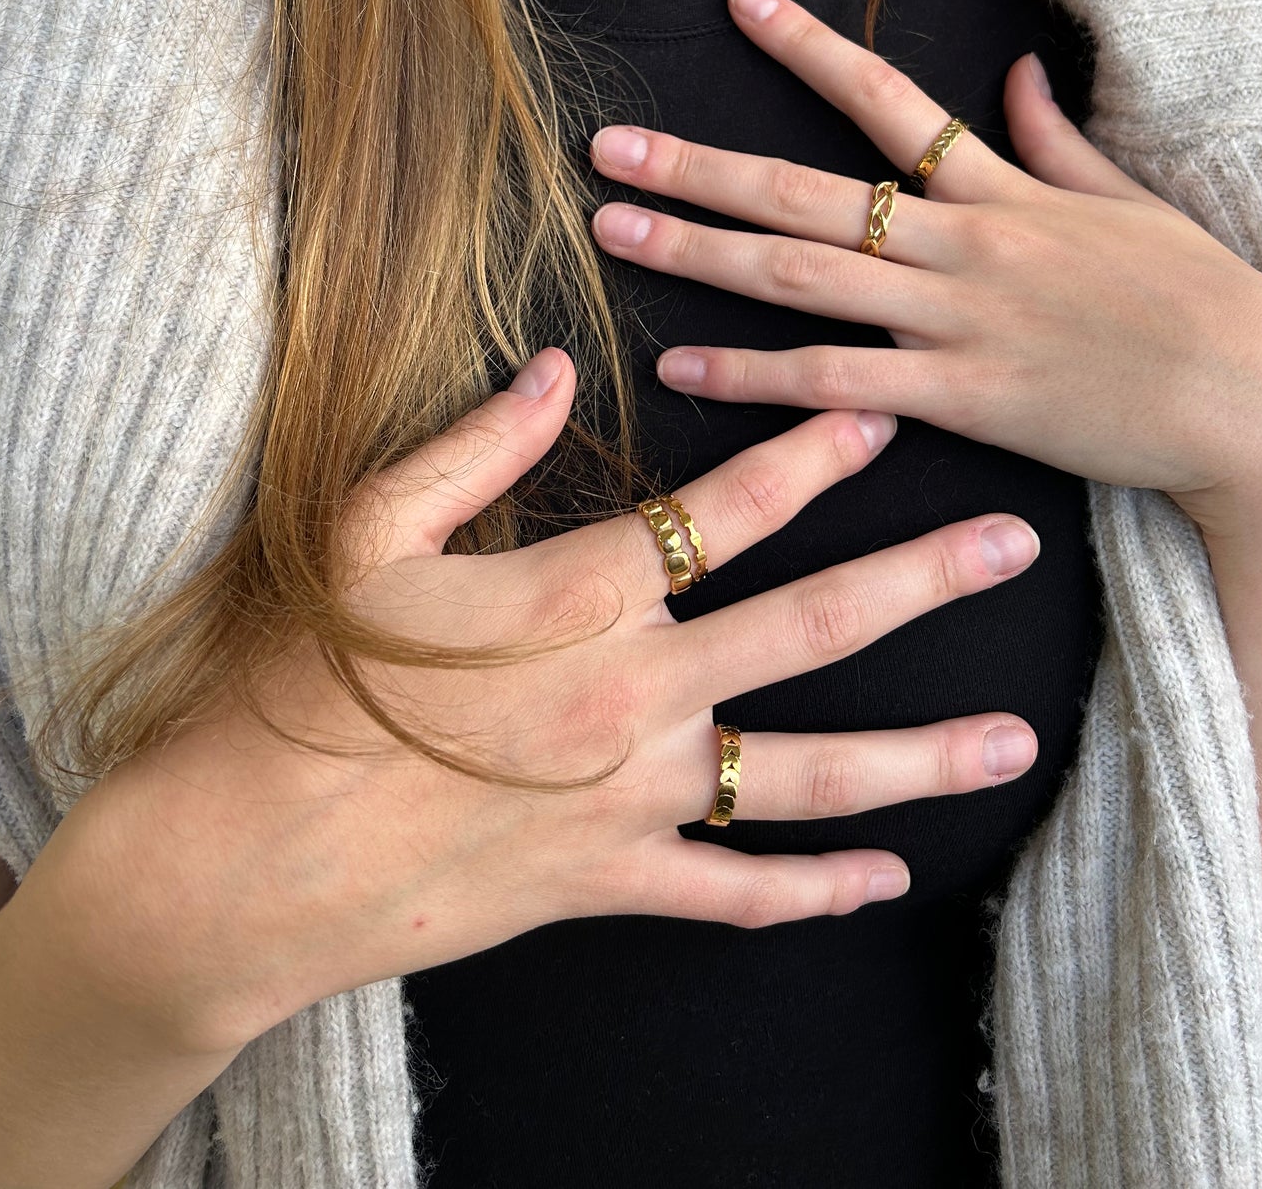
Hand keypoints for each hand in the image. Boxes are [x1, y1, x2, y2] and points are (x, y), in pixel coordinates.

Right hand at [62, 348, 1042, 1058]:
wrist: (246, 858)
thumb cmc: (299, 680)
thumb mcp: (365, 531)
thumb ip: (473, 445)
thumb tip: (553, 369)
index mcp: (580, 596)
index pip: (728, 508)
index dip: (812, 453)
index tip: (879, 415)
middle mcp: (634, 694)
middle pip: (812, 625)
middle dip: (923, 577)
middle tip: (1015, 544)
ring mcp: (632, 800)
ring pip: (809, 773)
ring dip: (920, 754)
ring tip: (1014, 737)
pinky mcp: (608, 883)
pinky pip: (736, 892)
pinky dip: (814, 889)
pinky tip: (884, 879)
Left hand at [588, 0, 1261, 540]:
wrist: (1253, 398)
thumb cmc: (1201, 298)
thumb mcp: (1130, 199)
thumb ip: (1056, 136)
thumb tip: (1016, 72)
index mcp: (1000, 186)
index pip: (888, 98)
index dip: (808, 48)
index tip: (738, 4)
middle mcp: (961, 241)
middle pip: (806, 191)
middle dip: (700, 166)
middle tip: (610, 148)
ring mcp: (955, 319)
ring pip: (800, 276)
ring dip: (699, 251)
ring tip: (614, 230)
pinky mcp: (962, 397)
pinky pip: (835, 382)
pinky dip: (754, 374)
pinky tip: (683, 362)